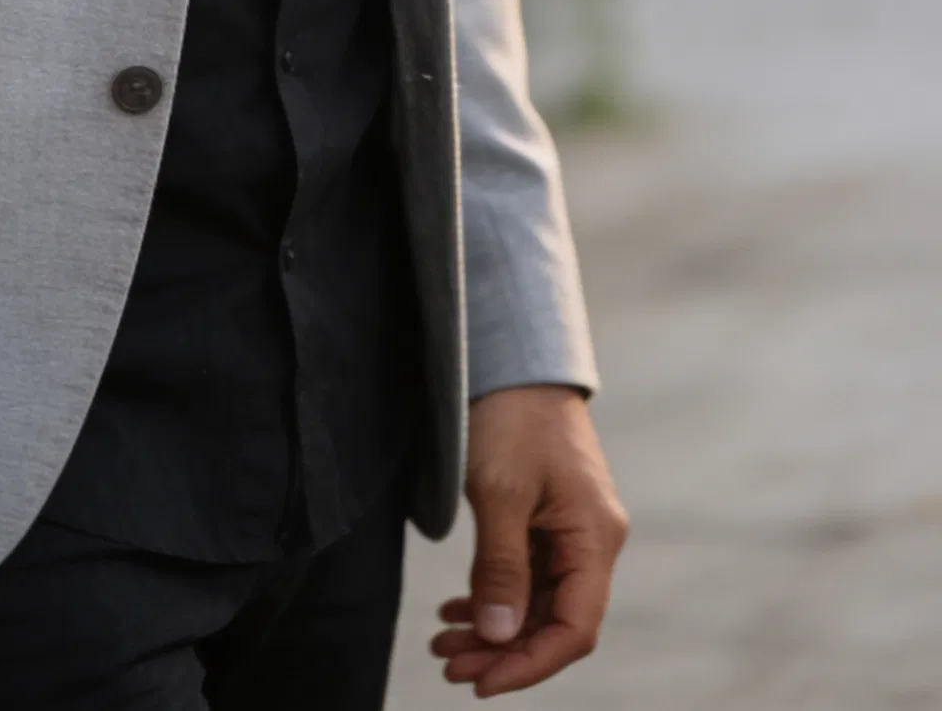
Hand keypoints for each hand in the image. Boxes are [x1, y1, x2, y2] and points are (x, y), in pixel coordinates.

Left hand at [430, 384, 626, 695]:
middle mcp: (590, 542)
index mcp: (595, 538)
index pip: (575, 629)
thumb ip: (502, 568)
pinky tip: (457, 609)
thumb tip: (500, 638)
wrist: (514, 359)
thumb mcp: (501, 491)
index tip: (481, 682)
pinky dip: (492, 598)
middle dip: (501, 651)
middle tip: (446, 664)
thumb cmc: (513, 416)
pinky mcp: (545, 522)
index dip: (530, 665)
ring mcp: (569, 533)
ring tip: (442, 643)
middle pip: (553, 622)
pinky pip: (525, 576)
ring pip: (535, 604)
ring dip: (492, 629)